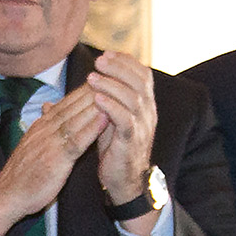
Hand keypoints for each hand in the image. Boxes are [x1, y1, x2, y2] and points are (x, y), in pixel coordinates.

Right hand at [0, 86, 100, 235]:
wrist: (7, 195)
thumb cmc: (22, 173)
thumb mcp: (32, 143)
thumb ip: (44, 124)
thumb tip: (48, 107)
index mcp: (42, 125)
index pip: (67, 102)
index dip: (85, 89)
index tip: (103, 77)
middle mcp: (46, 129)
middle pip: (74, 104)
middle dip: (95, 89)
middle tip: (114, 75)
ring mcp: (51, 143)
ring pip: (77, 118)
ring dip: (97, 104)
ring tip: (115, 90)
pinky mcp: (56, 159)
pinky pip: (77, 140)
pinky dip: (92, 128)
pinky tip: (106, 119)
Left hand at [87, 52, 159, 211]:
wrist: (124, 181)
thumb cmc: (115, 148)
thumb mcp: (111, 119)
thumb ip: (104, 98)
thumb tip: (87, 77)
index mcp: (145, 105)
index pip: (142, 74)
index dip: (126, 62)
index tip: (106, 54)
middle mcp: (148, 113)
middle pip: (140, 81)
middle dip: (118, 68)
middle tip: (98, 61)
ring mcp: (142, 127)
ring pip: (133, 98)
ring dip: (111, 85)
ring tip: (92, 78)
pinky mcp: (131, 142)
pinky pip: (125, 120)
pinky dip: (111, 107)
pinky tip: (97, 99)